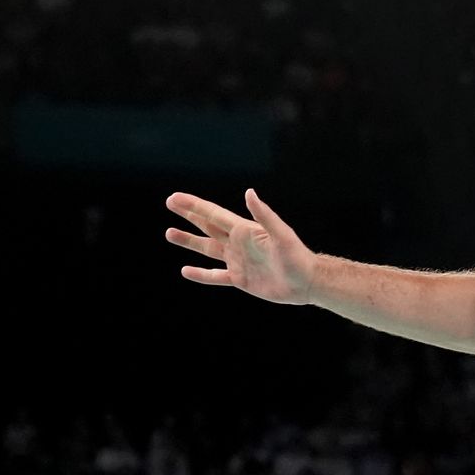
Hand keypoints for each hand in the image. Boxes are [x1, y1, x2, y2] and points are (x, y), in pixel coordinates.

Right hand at [166, 190, 316, 304]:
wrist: (305, 282)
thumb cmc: (296, 256)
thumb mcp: (280, 234)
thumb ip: (264, 215)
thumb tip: (249, 192)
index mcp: (244, 230)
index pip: (213, 215)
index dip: (194, 206)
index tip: (175, 198)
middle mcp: (238, 243)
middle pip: (207, 226)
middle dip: (188, 215)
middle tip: (170, 202)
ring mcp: (237, 261)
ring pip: (207, 249)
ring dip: (189, 241)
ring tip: (169, 233)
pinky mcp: (239, 279)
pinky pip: (215, 276)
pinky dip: (200, 274)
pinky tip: (185, 271)